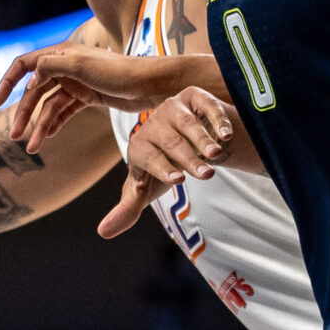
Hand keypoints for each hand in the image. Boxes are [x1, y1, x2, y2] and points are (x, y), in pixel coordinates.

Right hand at [0, 45, 213, 152]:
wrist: (152, 85)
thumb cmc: (121, 72)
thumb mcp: (83, 66)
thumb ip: (53, 66)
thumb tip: (29, 77)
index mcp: (60, 53)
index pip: (23, 65)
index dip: (6, 83)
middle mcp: (65, 66)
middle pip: (35, 92)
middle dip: (24, 114)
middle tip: (15, 136)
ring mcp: (76, 82)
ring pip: (49, 106)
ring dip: (40, 126)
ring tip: (33, 148)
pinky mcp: (87, 97)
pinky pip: (63, 112)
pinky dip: (54, 125)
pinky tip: (47, 140)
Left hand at [98, 88, 236, 237]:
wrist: (184, 141)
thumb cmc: (163, 168)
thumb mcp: (146, 189)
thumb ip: (128, 209)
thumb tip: (103, 232)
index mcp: (138, 146)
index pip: (148, 157)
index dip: (162, 169)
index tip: (178, 180)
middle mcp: (154, 124)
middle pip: (171, 142)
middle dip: (189, 159)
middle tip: (206, 175)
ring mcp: (173, 107)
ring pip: (188, 123)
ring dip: (203, 139)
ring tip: (216, 154)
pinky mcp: (193, 96)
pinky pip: (205, 104)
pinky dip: (216, 118)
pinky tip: (226, 134)